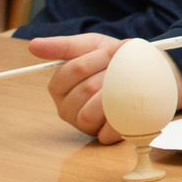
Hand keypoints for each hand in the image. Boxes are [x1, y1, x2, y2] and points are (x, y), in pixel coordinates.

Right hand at [29, 32, 181, 143]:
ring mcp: (84, 125)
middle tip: (130, 65)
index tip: (119, 49)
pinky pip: (107, 133)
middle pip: (84, 90)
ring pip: (89, 114)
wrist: (149, 75)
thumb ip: (65, 46)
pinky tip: (135, 106)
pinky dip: (122, 119)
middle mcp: (67, 109)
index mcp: (59, 88)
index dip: (97, 59)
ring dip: (116, 95)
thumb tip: (32, 45)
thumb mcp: (93, 47)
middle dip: (111, 74)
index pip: (71, 72)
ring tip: (133, 83)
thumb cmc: (116, 60)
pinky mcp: (103, 137)